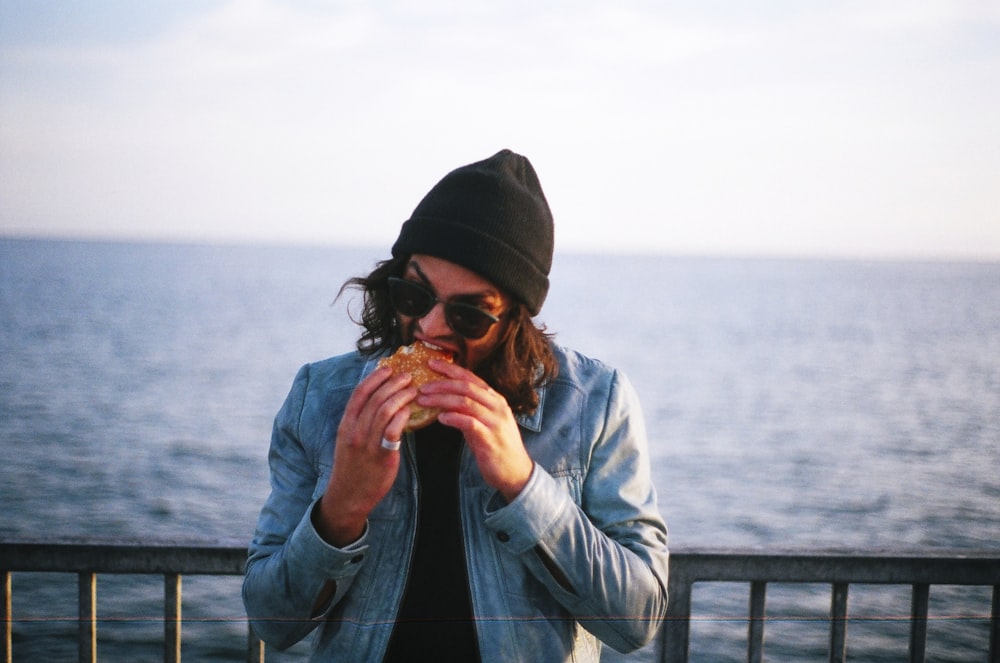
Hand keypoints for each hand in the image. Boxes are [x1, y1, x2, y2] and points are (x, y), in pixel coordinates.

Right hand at [314, 367, 415, 546]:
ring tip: (414, 390)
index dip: (374, 377)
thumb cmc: (352, 466)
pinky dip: (403, 416)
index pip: (359, 393)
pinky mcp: (382, 456)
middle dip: (393, 383)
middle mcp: (355, 431)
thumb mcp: (348, 440)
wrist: (348, 496)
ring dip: (402, 396)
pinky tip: (411, 410)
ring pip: (385, 411)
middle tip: (408, 375)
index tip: (387, 367)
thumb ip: (360, 421)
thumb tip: (380, 399)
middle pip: (375, 398)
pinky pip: (394, 430)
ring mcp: (368, 444)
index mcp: (345, 424)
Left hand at [418, 359, 533, 501]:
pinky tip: (440, 418)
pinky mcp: (490, 438)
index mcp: (494, 399)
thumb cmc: (497, 446)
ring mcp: (494, 421)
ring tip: (424, 400)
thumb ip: (469, 409)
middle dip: (442, 383)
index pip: (470, 377)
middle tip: (422, 386)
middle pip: (466, 386)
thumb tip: (445, 401)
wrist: (516, 471)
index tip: (431, 363)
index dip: (450, 369)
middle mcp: (496, 406)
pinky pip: (469, 423)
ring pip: (465, 402)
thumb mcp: (484, 422)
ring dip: (442, 399)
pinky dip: (453, 418)